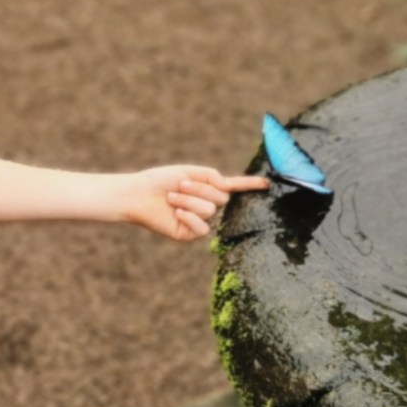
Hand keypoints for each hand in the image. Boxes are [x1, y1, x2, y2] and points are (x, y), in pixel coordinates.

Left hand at [127, 165, 269, 241]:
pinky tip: (176, 212)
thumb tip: (228, 186)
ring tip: (171, 198)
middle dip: (200, 189)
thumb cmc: (160, 181)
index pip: (234, 187)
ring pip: (210, 210)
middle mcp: (207, 205)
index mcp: (207, 188)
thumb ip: (211, 176)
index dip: (250, 185)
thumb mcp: (188, 172)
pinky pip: (202, 227)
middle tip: (179, 186)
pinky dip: (189, 217)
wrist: (138, 195)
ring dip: (189, 201)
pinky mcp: (190, 234)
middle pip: (222, 198)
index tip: (268, 184)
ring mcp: (200, 220)